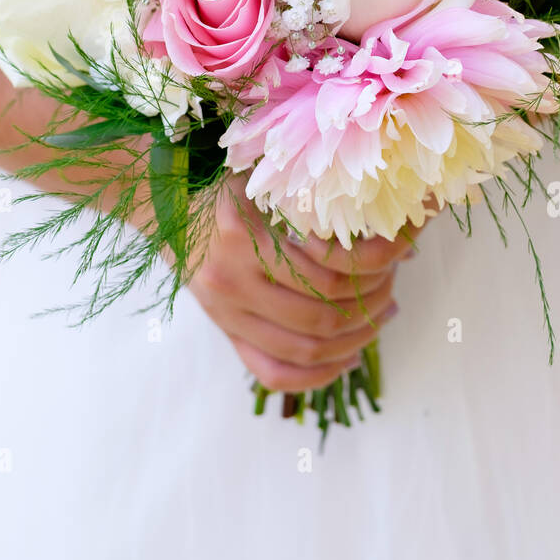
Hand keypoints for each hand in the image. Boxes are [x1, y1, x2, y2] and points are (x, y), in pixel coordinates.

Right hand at [189, 176, 406, 391]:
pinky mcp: (225, 331)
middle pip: (323, 315)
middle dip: (371, 305)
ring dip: (356, 339)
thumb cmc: (220, 184)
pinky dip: (319, 376)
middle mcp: (232, 281)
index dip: (375, 269)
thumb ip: (315, 207)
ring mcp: (226, 313)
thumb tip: (395, 234)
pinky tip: (350, 357)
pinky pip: (274, 374)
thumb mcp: (263, 183)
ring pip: (307, 349)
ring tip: (380, 317)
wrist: (160, 205)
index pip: (329, 272)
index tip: (400, 253)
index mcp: (245, 237)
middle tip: (392, 289)